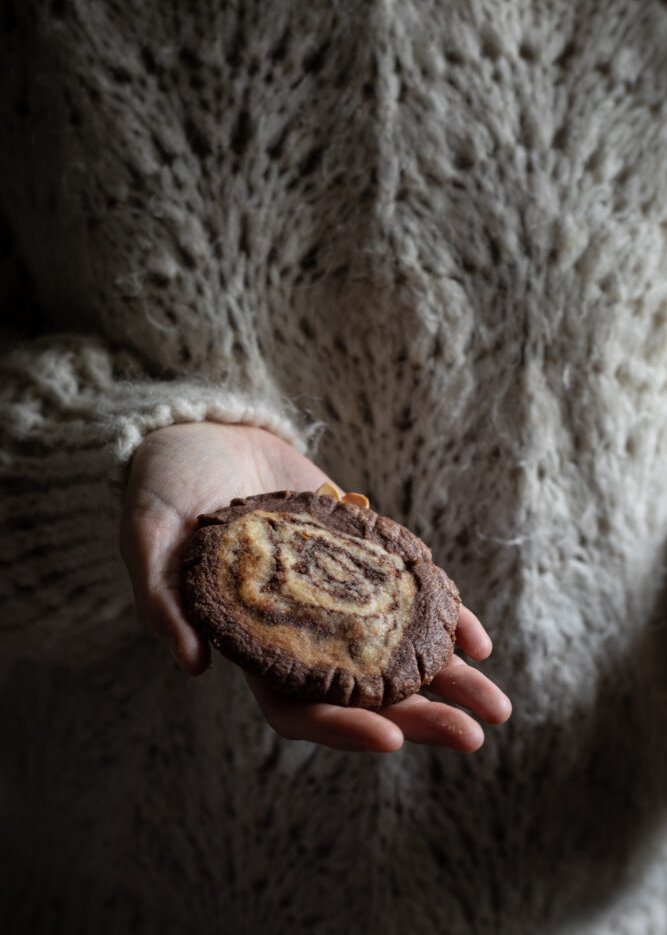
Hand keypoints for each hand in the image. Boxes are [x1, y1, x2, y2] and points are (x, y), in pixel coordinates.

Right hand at [120, 421, 510, 753]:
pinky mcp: (356, 548)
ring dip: (445, 674)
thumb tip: (193, 667)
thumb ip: (159, 598)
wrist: (200, 431)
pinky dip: (440, 611)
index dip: (340, 725)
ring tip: (496, 702)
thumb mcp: (146, 535)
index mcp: (247, 639)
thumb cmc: (161, 486)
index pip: (295, 703)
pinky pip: (403, 589)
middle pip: (360, 687)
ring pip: (393, 646)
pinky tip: (476, 635)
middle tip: (477, 733)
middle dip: (418, 713)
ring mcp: (332, 588)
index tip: (390, 739)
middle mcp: (298, 625)